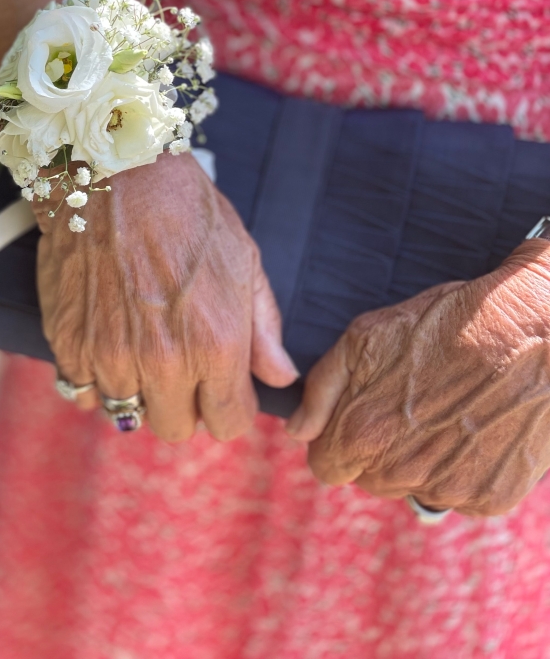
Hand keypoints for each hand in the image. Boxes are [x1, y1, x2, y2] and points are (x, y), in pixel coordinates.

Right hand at [33, 152, 298, 441]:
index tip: (222, 384)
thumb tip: (280, 377)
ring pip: (129, 414)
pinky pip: (83, 393)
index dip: (229, 405)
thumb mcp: (243, 258)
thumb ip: (264, 327)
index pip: (229, 423)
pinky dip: (95, 378)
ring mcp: (110, 357)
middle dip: (184, 403)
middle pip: (178, 429)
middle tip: (180, 362)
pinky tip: (106, 342)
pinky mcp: (68, 344)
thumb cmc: (186, 208)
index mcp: (216, 344)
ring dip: (137, 389)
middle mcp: (164, 362)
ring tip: (140, 343)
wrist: (112, 173)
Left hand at [285, 241, 549, 515]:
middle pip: (369, 479)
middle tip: (408, 405)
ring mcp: (449, 490)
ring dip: (421, 460)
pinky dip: (464, 469)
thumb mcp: (365, 336)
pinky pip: (460, 495)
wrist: (531, 333)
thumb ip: (321, 388)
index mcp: (363, 434)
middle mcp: (402, 472)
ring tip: (447, 411)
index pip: (326, 467)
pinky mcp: (491, 498)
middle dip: (377, 448)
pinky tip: (475, 427)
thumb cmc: (445, 325)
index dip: (336, 440)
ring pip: (414, 487)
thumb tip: (297, 429)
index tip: (358, 417)